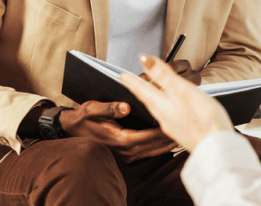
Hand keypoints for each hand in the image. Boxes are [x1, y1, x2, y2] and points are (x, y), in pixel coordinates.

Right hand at [57, 100, 176, 161]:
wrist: (71, 129)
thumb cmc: (83, 118)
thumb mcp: (92, 109)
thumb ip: (109, 108)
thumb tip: (125, 107)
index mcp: (120, 139)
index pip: (147, 136)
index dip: (162, 131)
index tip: (177, 124)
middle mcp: (125, 150)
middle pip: (154, 146)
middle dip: (170, 138)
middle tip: (188, 128)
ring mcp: (127, 154)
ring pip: (153, 151)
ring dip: (168, 144)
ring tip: (184, 133)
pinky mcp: (127, 153)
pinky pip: (148, 151)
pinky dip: (160, 146)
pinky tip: (170, 139)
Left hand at [121, 54, 232, 151]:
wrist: (217, 148)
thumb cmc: (203, 119)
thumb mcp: (182, 91)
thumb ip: (163, 75)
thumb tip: (144, 59)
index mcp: (162, 105)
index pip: (142, 89)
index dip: (131, 80)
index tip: (120, 75)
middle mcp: (164, 117)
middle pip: (147, 99)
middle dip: (139, 90)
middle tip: (130, 83)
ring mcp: (173, 126)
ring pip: (157, 109)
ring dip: (150, 99)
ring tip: (146, 93)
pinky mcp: (183, 132)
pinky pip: (166, 117)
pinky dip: (162, 108)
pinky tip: (168, 110)